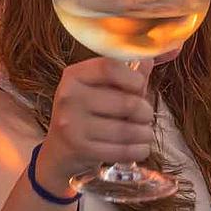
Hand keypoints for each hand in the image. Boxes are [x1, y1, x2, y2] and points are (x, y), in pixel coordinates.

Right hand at [38, 58, 156, 184]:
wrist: (60, 148)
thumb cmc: (88, 112)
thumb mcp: (101, 87)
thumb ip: (127, 73)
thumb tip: (150, 59)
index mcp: (75, 75)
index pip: (109, 67)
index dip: (133, 77)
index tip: (141, 86)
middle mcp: (69, 97)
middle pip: (125, 102)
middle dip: (145, 111)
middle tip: (146, 115)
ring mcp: (72, 125)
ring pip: (126, 130)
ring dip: (145, 133)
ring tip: (145, 133)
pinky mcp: (80, 149)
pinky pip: (121, 150)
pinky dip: (139, 150)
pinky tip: (141, 147)